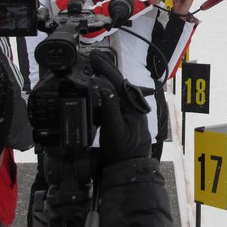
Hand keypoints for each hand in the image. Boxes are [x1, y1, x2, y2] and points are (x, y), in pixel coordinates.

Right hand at [89, 50, 151, 165]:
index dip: (105, 68)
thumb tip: (102, 85)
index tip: (94, 57)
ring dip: (106, 79)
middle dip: (105, 69)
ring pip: (117, 90)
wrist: (128, 169)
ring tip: (95, 68)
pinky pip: (115, 100)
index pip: (117, 81)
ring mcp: (130, 112)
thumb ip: (109, 106)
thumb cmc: (122, 152)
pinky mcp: (125, 119)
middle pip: (118, 82)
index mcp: (132, 106)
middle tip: (93, 57)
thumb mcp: (114, 128)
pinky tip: (100, 89)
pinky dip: (106, 92)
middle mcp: (133, 106)